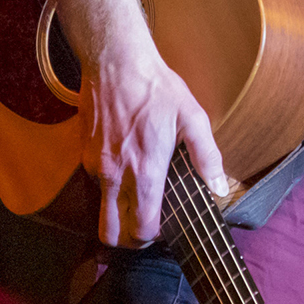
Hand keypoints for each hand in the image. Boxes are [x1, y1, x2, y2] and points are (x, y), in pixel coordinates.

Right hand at [83, 44, 227, 247]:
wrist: (116, 63)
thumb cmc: (157, 89)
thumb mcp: (193, 117)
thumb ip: (207, 156)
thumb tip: (218, 186)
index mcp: (145, 171)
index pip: (141, 228)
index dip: (154, 237)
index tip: (166, 228)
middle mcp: (116, 176)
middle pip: (111, 234)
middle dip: (129, 240)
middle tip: (147, 228)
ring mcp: (97, 167)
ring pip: (101, 212)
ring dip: (118, 216)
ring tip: (140, 201)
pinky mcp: (85, 155)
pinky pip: (97, 188)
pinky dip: (111, 192)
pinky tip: (129, 173)